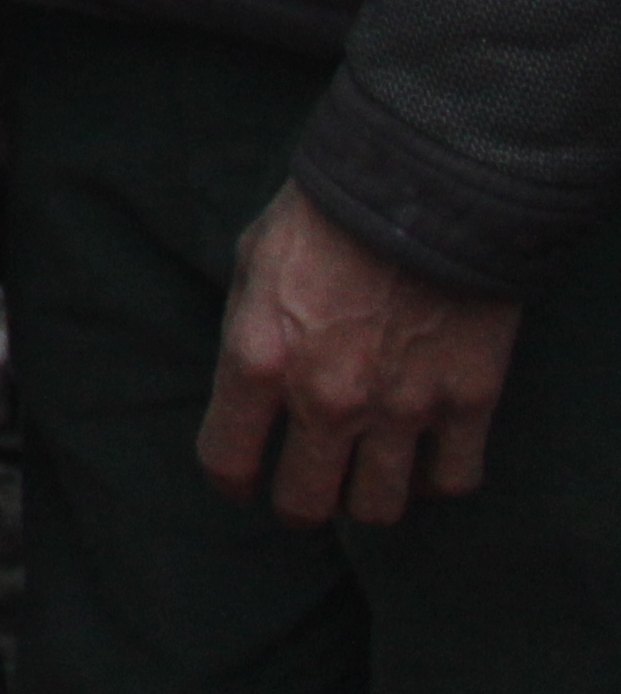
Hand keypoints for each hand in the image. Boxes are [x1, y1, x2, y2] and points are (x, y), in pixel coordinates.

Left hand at [198, 183, 520, 525]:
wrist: (420, 185)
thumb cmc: (322, 217)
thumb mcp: (252, 264)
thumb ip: (248, 334)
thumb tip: (249, 385)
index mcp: (260, 360)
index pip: (227, 463)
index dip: (231, 480)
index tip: (241, 480)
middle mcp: (326, 399)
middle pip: (306, 504)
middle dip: (299, 502)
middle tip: (306, 486)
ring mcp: (401, 407)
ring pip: (379, 508)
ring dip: (366, 496)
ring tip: (364, 473)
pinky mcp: (467, 402)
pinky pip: (451, 480)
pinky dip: (436, 477)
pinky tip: (424, 456)